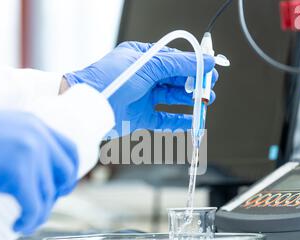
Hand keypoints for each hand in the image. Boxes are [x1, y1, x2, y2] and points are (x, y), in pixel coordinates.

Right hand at [0, 109, 78, 234]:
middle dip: (59, 193)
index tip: (61, 185)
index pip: (70, 149)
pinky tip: (20, 226)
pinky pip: (34, 206)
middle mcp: (40, 138)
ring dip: (40, 213)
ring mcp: (32, 155)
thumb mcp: (0, 131)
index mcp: (37, 125)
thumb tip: (20, 168)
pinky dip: (30, 221)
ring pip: (48, 194)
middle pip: (66, 172)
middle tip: (43, 204)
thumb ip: (15, 142)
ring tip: (25, 220)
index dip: (71, 171)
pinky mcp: (19, 173)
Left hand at [64, 42, 218, 136]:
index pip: (174, 60)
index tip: (210, 70)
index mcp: (143, 58)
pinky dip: (178, 121)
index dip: (194, 65)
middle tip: (209, 88)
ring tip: (205, 102)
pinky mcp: (141, 117)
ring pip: (172, 99)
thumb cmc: (111, 79)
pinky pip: (164, 119)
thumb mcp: (148, 65)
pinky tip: (192, 121)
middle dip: (194, 84)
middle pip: (176, 80)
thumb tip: (205, 60)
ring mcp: (143, 98)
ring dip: (190, 101)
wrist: (89, 106)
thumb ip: (177, 64)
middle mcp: (144, 77)